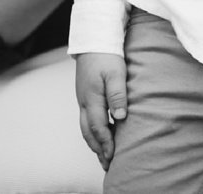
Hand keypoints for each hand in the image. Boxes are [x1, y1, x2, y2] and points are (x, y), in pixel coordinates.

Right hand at [74, 52, 126, 170]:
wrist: (92, 38)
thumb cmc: (106, 55)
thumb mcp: (116, 73)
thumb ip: (118, 95)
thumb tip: (120, 116)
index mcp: (92, 98)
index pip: (98, 127)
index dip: (106, 144)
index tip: (114, 156)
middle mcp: (84, 101)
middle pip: (88, 131)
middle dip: (98, 148)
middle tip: (107, 163)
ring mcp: (82, 98)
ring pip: (85, 126)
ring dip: (93, 142)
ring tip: (103, 154)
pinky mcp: (84, 94)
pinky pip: (85, 118)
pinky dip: (92, 131)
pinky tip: (100, 133)